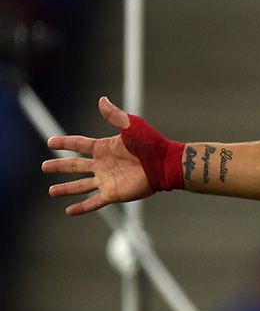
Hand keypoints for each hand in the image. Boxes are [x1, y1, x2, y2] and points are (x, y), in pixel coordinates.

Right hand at [43, 96, 152, 214]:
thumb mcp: (131, 126)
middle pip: (76, 165)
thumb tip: (102, 99)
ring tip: (51, 191)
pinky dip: (82, 207)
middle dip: (60, 166)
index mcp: (105, 148)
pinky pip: (94, 202)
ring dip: (66, 188)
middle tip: (44, 167)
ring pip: (81, 185)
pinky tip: (69, 211)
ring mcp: (107, 180)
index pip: (79, 144)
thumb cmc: (151, 144)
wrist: (165, 164)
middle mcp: (103, 165)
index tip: (50, 142)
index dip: (65, 142)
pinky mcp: (113, 193)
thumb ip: (114, 115)